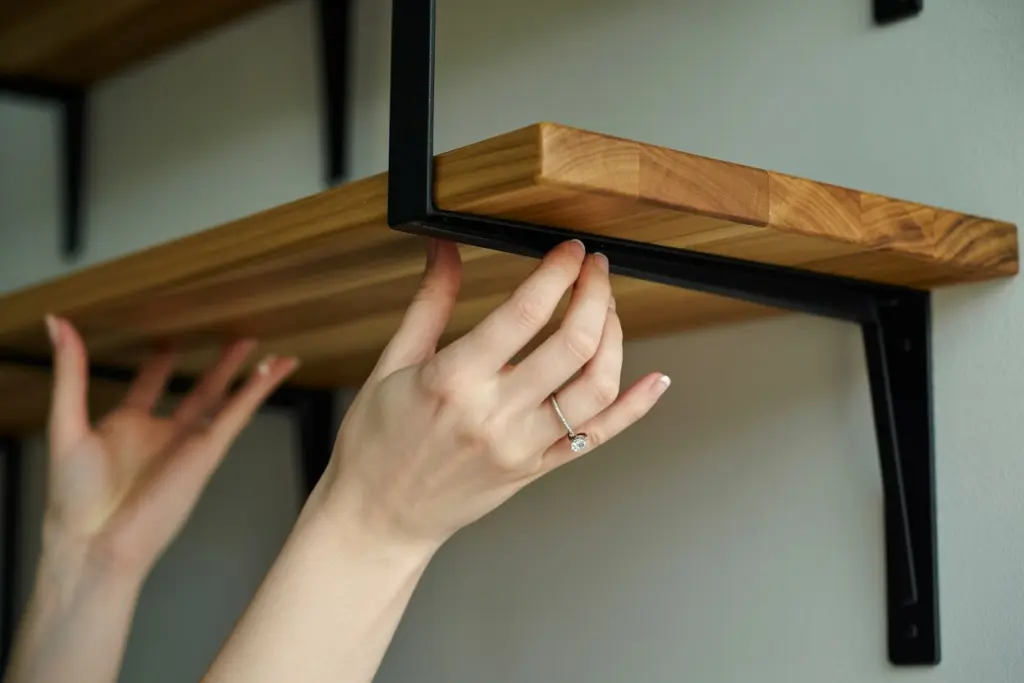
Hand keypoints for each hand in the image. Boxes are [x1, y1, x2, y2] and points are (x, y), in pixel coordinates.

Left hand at [43, 317, 298, 579]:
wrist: (96, 541)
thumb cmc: (75, 499)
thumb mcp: (66, 423)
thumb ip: (70, 374)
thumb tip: (57, 324)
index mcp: (127, 427)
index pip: (149, 386)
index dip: (159, 363)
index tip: (169, 341)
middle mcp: (162, 434)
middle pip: (199, 390)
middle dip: (218, 365)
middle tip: (235, 339)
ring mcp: (188, 444)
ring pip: (225, 401)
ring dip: (248, 376)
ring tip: (266, 351)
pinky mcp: (208, 453)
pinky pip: (238, 415)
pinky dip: (257, 392)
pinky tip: (273, 371)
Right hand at [321, 239, 669, 550]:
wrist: (377, 517)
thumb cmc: (376, 443)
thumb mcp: (392, 363)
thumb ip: (429, 302)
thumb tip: (445, 248)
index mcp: (453, 380)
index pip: (525, 313)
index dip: (557, 273)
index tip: (570, 251)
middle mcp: (495, 414)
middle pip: (573, 345)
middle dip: (595, 295)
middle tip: (595, 270)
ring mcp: (522, 446)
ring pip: (596, 389)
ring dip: (614, 339)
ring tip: (608, 311)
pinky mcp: (536, 468)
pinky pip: (598, 437)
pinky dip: (635, 408)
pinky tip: (656, 380)